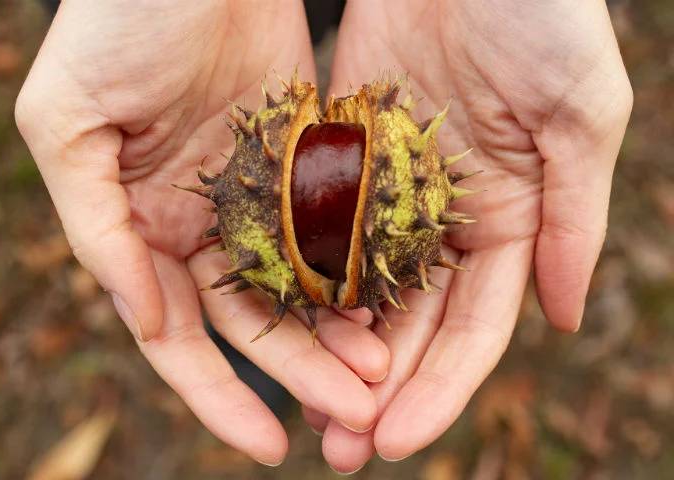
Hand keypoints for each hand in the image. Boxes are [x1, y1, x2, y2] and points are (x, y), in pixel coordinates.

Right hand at [15, 0, 388, 465]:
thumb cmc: (112, 25)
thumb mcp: (69, 124)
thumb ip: (97, 225)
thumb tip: (142, 319)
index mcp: (141, 227)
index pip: (179, 335)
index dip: (217, 395)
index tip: (265, 447)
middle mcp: (202, 222)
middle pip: (253, 320)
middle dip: (300, 372)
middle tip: (354, 413)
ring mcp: (258, 192)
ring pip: (303, 282)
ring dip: (338, 331)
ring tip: (382, 372)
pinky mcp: (305, 155)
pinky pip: (335, 223)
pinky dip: (359, 265)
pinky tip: (392, 301)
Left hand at [304, 0, 632, 471]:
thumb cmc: (542, 15)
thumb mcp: (580, 115)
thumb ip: (574, 221)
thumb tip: (567, 321)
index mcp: (510, 221)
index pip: (474, 328)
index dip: (441, 389)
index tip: (402, 439)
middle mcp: (445, 219)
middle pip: (410, 324)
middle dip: (379, 390)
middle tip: (343, 450)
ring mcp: (388, 192)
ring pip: (358, 289)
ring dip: (332, 352)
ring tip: (302, 410)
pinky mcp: (339, 156)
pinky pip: (316, 227)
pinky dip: (300, 278)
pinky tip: (276, 324)